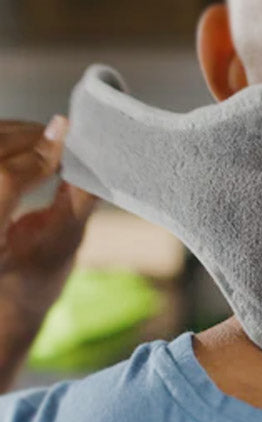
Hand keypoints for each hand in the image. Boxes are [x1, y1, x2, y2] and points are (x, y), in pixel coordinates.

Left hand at [0, 116, 95, 390]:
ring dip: (18, 135)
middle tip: (65, 135)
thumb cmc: (38, 272)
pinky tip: (29, 146)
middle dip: (31, 139)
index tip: (66, 132)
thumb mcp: (67, 239)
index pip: (6, 180)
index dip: (40, 153)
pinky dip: (7, 139)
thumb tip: (93, 157)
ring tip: (49, 142)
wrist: (9, 289)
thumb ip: (80, 196)